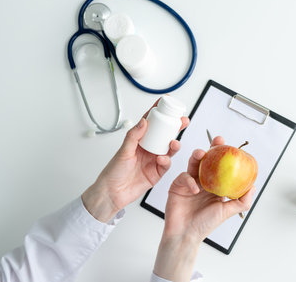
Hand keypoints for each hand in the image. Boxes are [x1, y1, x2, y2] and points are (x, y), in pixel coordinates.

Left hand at [82, 99, 188, 222]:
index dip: (159, 111)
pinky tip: (162, 159)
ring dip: (174, 144)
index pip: (150, 122)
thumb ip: (134, 136)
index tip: (167, 101)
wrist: (112, 194)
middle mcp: (147, 148)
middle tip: (182, 120)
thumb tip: (144, 121)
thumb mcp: (123, 151)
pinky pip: (166, 164)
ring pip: (169, 148)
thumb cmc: (113, 172)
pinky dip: (166, 160)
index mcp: (138, 140)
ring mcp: (153, 160)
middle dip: (175, 126)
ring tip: (174, 142)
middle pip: (164, 134)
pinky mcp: (157, 172)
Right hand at [164, 136, 254, 241]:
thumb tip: (253, 188)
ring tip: (201, 154)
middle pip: (207, 160)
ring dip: (197, 156)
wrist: (185, 234)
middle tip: (217, 142)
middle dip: (212, 149)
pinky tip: (194, 189)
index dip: (225, 156)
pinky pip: (184, 176)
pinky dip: (189, 180)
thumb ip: (241, 201)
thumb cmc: (204, 225)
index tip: (231, 147)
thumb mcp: (227, 212)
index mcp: (215, 186)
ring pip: (194, 163)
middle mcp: (203, 181)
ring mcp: (190, 182)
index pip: (221, 167)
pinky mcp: (178, 185)